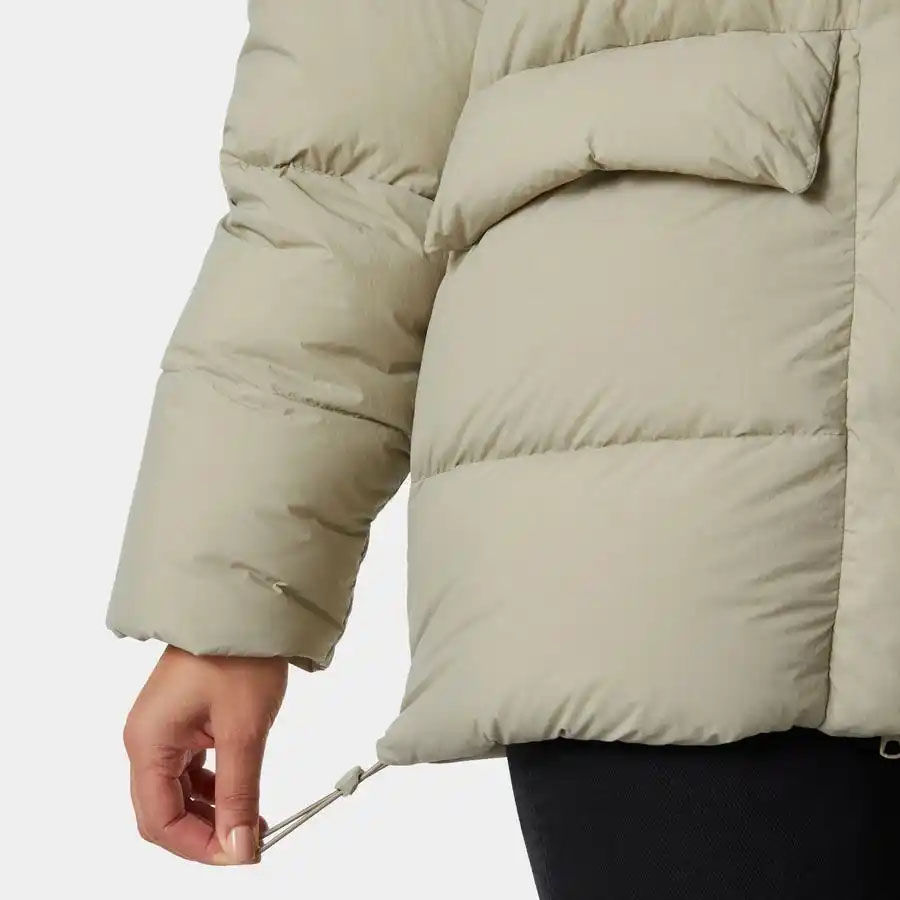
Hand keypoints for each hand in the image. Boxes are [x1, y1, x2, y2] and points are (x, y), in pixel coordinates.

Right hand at [123, 645, 287, 864]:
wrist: (246, 604)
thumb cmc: (239, 656)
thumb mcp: (243, 730)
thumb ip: (240, 793)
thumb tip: (239, 847)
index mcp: (149, 742)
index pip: (159, 820)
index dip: (198, 847)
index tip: (239, 855)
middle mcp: (148, 738)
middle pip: (164, 810)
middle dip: (205, 832)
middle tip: (248, 842)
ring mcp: (165, 727)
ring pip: (179, 790)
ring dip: (212, 811)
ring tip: (253, 821)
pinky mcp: (184, 718)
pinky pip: (191, 767)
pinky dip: (216, 785)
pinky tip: (243, 793)